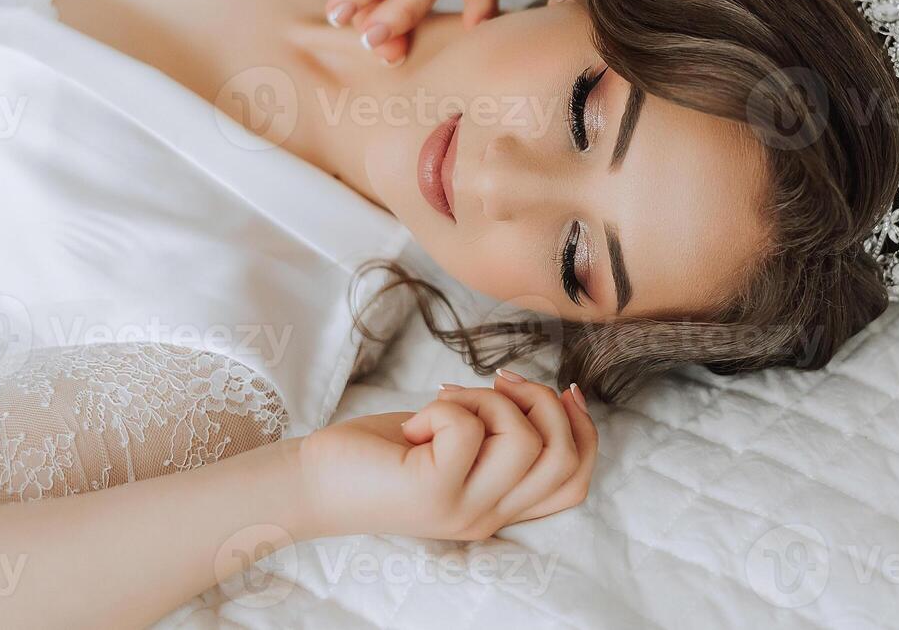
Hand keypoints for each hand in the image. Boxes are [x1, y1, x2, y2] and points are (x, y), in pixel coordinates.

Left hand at [296, 374, 595, 540]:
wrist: (313, 482)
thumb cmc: (382, 454)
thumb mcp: (457, 442)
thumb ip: (500, 431)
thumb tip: (541, 391)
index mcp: (501, 505)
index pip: (576, 482)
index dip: (584, 431)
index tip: (564, 389)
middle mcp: (489, 515)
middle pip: (563, 458)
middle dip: (542, 401)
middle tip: (497, 384)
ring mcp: (464, 509)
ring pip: (524, 438)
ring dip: (487, 400)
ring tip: (446, 403)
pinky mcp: (434, 492)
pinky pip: (468, 428)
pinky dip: (446, 405)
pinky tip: (418, 421)